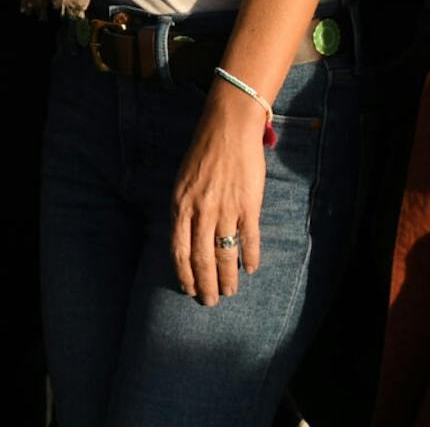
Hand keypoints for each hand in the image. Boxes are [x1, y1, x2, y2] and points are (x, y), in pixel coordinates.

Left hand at [170, 86, 267, 304]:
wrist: (228, 128)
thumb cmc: (202, 152)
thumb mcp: (182, 181)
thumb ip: (183, 210)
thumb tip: (185, 238)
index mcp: (180, 205)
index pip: (179, 251)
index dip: (184, 274)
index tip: (189, 289)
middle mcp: (201, 211)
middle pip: (202, 259)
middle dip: (206, 285)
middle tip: (210, 301)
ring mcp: (225, 209)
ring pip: (225, 254)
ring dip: (228, 277)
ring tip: (230, 291)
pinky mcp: (248, 205)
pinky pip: (249, 239)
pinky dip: (250, 257)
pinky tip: (250, 268)